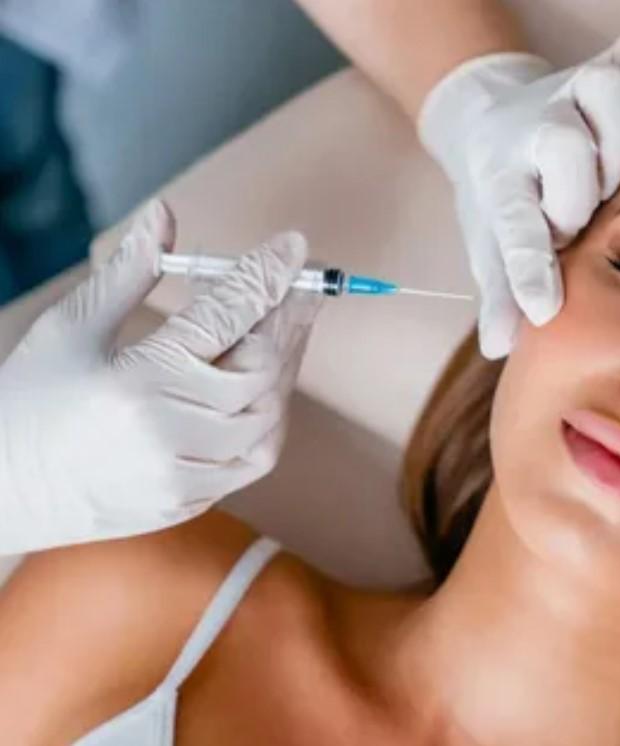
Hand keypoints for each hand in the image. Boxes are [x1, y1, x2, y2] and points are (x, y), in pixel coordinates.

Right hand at [0, 200, 321, 552]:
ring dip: (282, 368)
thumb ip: (127, 273)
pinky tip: (262, 385)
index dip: (265, 275)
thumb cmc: (25, 402)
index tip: (293, 245)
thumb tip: (164, 213)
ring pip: (267, 415)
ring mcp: (183, 474)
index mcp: (138, 380)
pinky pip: (254, 458)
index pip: (225, 315)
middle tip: (299, 286)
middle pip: (259, 367)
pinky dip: (267, 417)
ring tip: (281, 329)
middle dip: (284, 320)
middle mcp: (169, 431)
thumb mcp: (68, 329)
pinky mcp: (190, 501)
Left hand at [419, 32, 619, 357]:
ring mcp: (571, 91)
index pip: (512, 224)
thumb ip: (499, 294)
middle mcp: (534, 129)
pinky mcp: (608, 66)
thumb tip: (498, 347)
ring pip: (606, 90)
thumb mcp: (490, 243)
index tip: (542, 308)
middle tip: (579, 220)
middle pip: (564, 146)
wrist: (491, 119)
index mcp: (500, 179)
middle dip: (579, 193)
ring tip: (617, 172)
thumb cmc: (503, 194)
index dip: (528, 268)